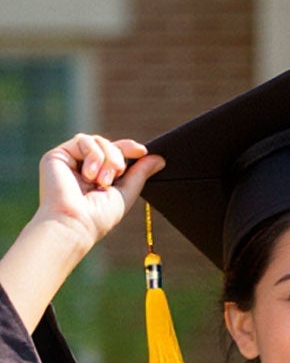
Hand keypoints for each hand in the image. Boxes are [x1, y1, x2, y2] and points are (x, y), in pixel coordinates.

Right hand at [32, 135, 159, 255]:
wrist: (75, 222)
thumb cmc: (99, 216)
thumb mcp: (126, 193)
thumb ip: (140, 174)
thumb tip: (159, 158)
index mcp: (98, 176)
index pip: (115, 153)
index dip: (129, 148)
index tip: (142, 151)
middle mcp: (83, 167)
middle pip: (108, 144)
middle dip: (118, 157)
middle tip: (116, 175)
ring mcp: (70, 160)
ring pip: (97, 140)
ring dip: (107, 158)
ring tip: (102, 181)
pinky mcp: (57, 155)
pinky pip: (83, 140)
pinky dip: (93, 155)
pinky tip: (89, 175)